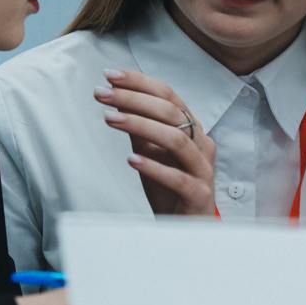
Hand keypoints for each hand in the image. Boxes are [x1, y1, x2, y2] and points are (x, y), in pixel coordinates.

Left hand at [95, 68, 216, 215]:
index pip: (168, 95)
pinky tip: (132, 160)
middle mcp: (201, 144)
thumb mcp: (151, 154)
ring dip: (141, 125)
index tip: (110, 75)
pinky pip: (178, 177)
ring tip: (111, 120)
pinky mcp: (199, 194)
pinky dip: (153, 167)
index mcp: (192, 129)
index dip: (140, 83)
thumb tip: (117, 100)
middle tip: (103, 94)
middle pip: (171, 112)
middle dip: (133, 99)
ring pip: (176, 139)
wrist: (187, 228)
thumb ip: (140, 129)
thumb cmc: (170, 189)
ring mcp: (202, 169)